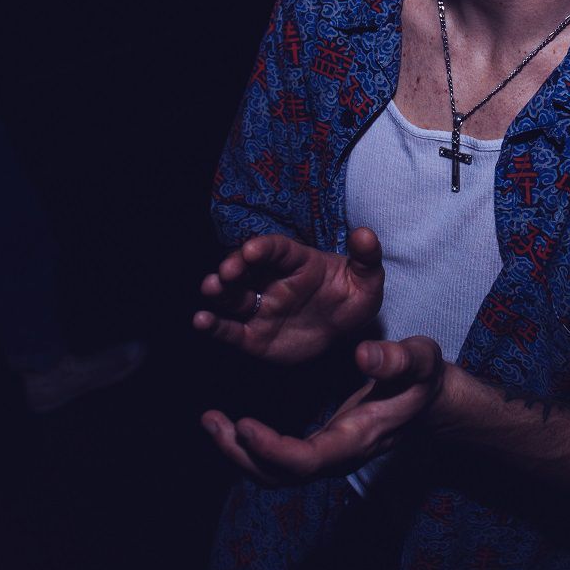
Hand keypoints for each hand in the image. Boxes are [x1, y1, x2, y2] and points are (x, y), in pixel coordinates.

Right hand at [193, 228, 383, 364]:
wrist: (345, 332)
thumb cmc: (353, 297)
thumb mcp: (368, 279)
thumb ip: (367, 257)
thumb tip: (366, 233)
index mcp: (297, 262)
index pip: (276, 250)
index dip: (263, 248)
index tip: (252, 250)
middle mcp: (272, 280)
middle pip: (246, 269)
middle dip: (234, 267)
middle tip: (227, 273)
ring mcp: (261, 307)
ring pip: (233, 296)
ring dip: (219, 291)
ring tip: (211, 289)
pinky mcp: (254, 336)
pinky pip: (231, 330)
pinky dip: (214, 325)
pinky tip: (201, 321)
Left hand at [201, 336, 444, 483]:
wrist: (429, 400)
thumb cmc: (422, 378)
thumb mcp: (421, 359)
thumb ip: (398, 359)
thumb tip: (363, 354)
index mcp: (358, 438)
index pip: (308, 461)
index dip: (273, 449)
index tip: (244, 424)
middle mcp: (338, 456)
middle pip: (281, 477)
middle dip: (242, 454)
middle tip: (211, 420)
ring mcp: (327, 456)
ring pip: (275, 475)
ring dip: (238, 453)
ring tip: (211, 421)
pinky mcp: (318, 449)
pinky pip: (277, 461)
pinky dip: (249, 446)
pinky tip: (230, 423)